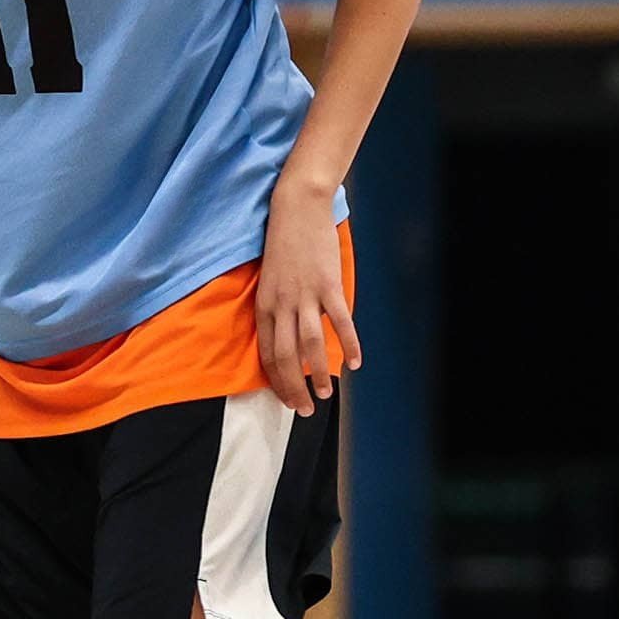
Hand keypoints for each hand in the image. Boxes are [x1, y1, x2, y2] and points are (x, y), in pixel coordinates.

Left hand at [255, 193, 360, 414]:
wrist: (295, 208)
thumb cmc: (282, 244)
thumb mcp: (268, 280)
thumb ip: (276, 309)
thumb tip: (287, 338)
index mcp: (263, 305)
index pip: (266, 353)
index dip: (276, 380)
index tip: (285, 399)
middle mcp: (281, 304)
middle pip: (285, 356)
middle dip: (293, 387)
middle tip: (304, 410)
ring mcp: (305, 295)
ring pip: (310, 345)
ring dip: (318, 373)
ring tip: (326, 394)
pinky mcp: (327, 285)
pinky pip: (339, 322)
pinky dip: (349, 344)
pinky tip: (355, 363)